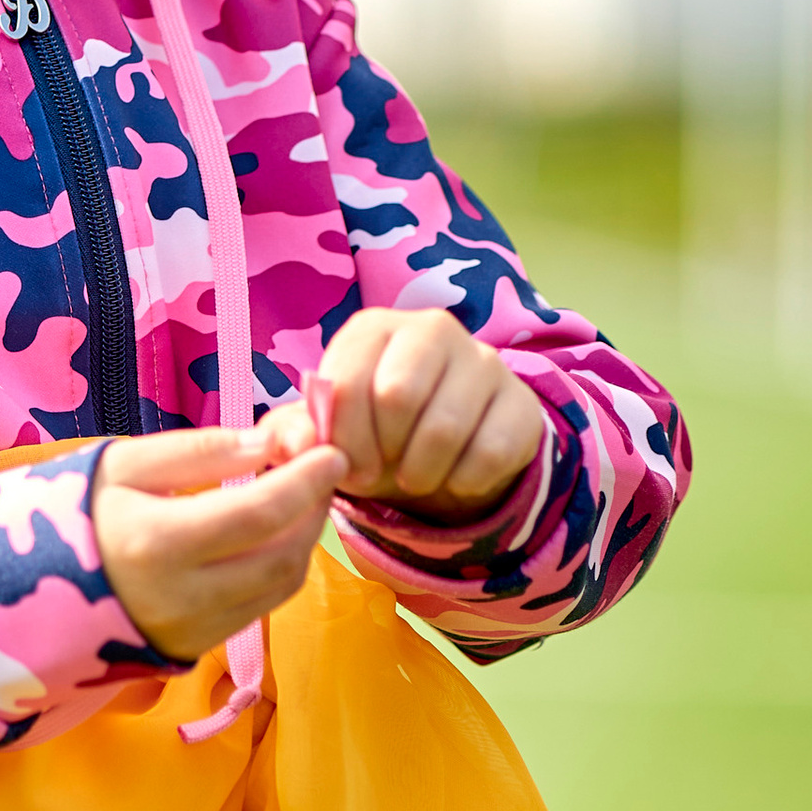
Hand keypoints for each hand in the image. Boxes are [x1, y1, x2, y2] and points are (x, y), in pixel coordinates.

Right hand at [91, 428, 342, 662]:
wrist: (31, 587)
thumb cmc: (77, 513)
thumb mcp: (125, 465)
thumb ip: (199, 452)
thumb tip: (269, 443)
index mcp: (155, 544)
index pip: (258, 514)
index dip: (305, 481)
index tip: (333, 449)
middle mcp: (180, 598)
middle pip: (281, 555)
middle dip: (313, 508)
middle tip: (321, 468)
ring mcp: (191, 631)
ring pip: (281, 586)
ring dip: (304, 539)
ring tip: (300, 497)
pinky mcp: (197, 648)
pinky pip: (261, 607)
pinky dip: (281, 567)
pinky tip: (273, 534)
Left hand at [262, 308, 540, 519]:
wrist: (445, 453)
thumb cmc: (373, 435)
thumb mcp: (324, 436)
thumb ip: (291, 436)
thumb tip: (297, 443)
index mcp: (374, 328)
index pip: (348, 383)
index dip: (343, 442)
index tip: (349, 469)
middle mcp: (430, 328)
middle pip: (397, 397)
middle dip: (382, 454)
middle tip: (385, 471)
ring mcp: (483, 359)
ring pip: (444, 430)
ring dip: (422, 474)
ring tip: (416, 476)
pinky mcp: (521, 401)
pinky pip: (490, 454)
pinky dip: (464, 482)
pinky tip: (456, 476)